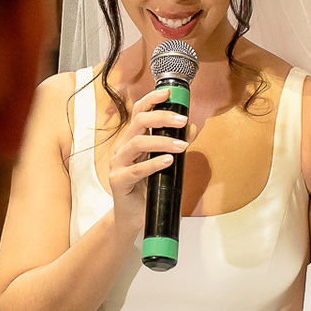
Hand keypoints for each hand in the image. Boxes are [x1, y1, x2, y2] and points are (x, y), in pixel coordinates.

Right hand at [106, 87, 188, 234]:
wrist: (134, 217)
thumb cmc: (148, 188)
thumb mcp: (165, 163)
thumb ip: (176, 144)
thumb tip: (192, 127)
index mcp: (131, 140)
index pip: (138, 112)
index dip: (151, 100)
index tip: (168, 93)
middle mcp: (122, 148)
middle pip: (138, 123)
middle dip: (161, 117)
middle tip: (182, 120)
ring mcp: (118, 164)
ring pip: (137, 144)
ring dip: (162, 142)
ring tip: (181, 146)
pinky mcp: (118, 181)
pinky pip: (136, 170)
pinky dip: (154, 164)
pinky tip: (168, 161)